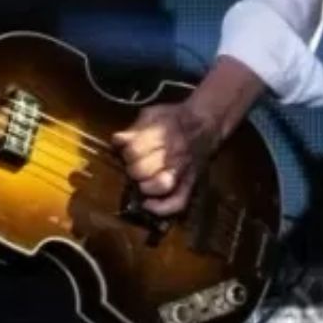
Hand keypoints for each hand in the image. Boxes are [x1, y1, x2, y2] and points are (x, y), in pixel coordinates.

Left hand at [114, 101, 217, 217]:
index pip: (134, 150)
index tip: (125, 150)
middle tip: (132, 166)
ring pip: (161, 185)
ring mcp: (184, 170)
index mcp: (163, 133)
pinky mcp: (190, 183)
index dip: (124, 152)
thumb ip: (134, 128)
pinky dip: (162, 208)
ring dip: (144, 186)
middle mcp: (174, 153)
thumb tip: (117, 141)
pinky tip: (148, 205)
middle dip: (132, 169)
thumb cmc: (174, 118)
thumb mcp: (152, 114)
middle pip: (143, 169)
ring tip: (140, 183)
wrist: (205, 123)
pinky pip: (178, 202)